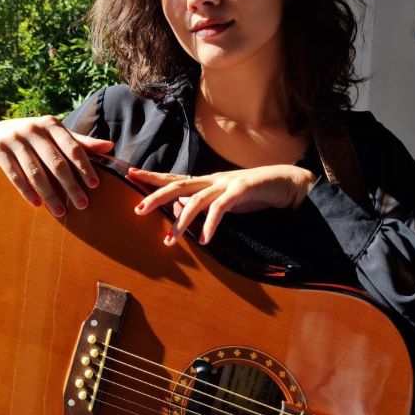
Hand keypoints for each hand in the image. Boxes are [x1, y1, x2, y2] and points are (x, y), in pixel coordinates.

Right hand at [0, 116, 113, 215]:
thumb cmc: (35, 138)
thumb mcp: (56, 136)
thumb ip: (80, 143)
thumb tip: (110, 146)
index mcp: (51, 124)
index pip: (72, 147)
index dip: (84, 166)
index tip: (95, 185)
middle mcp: (33, 129)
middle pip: (56, 162)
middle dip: (70, 185)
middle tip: (83, 205)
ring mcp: (14, 138)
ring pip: (35, 172)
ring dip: (50, 194)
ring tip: (61, 212)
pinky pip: (14, 174)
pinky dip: (26, 191)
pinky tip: (37, 205)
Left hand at [129, 165, 316, 244]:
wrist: (284, 182)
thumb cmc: (252, 193)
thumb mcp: (223, 201)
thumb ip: (202, 205)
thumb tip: (178, 209)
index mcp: (206, 181)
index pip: (174, 178)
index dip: (152, 177)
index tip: (131, 174)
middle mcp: (212, 180)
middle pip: (178, 185)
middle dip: (156, 197)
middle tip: (138, 209)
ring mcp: (226, 184)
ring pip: (196, 200)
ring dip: (181, 221)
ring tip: (171, 239)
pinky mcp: (241, 191)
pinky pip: (221, 209)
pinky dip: (210, 225)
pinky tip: (204, 240)